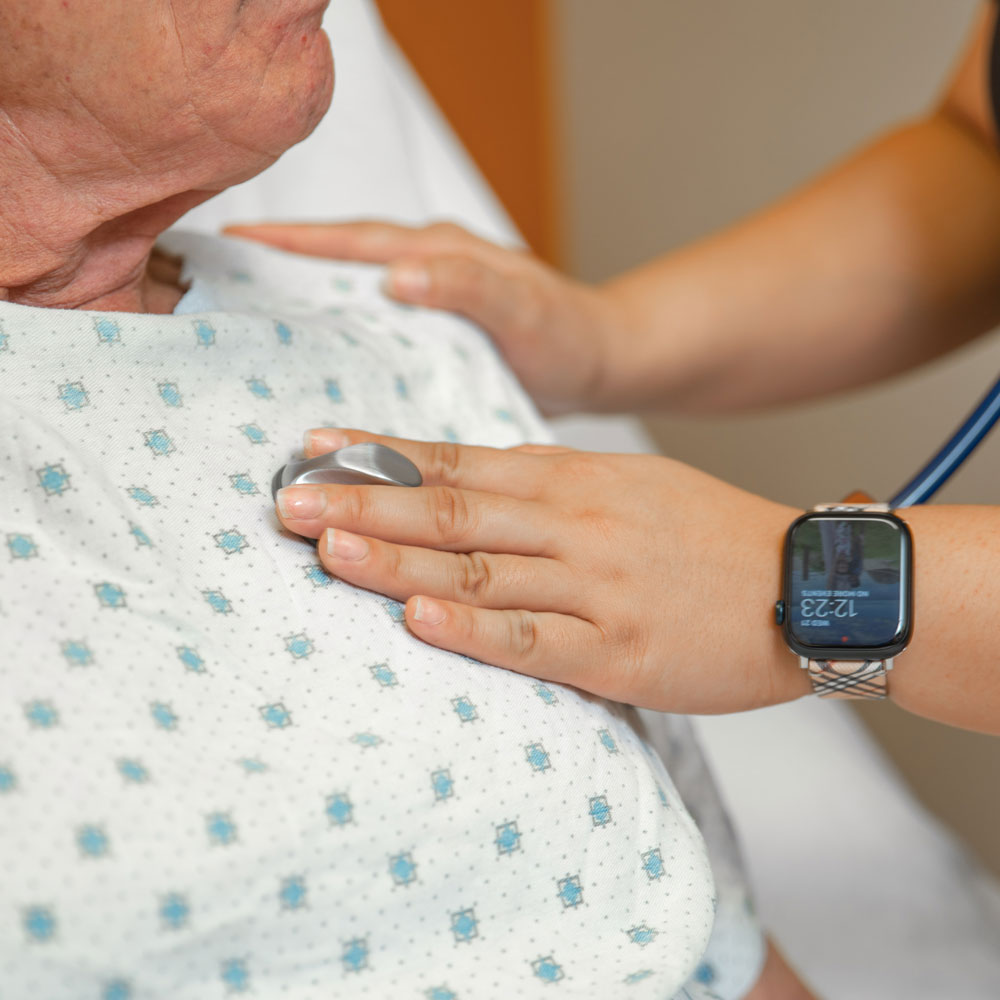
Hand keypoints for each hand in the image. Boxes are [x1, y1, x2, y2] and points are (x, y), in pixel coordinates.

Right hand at [225, 220, 625, 414]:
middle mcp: (423, 271)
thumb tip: (398, 274)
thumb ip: (469, 285)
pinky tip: (314, 375)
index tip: (231, 244)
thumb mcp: (522, 305)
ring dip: (303, 310)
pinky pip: (372, 333)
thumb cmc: (565, 331)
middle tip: (216, 290)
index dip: (291, 242)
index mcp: (436, 252)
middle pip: (336, 265)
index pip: (351, 241)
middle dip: (278, 270)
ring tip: (246, 336)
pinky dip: (340, 343)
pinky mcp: (430, 337)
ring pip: (350, 299)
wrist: (598, 362)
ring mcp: (424, 304)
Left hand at [274, 427, 807, 713]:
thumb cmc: (705, 532)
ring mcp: (596, 588)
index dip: (379, 456)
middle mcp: (575, 524)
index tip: (312, 450)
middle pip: (451, 511)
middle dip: (364, 503)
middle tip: (288, 501)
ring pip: (480, 572)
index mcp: (571, 478)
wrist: (804, 583)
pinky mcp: (619, 652)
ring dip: (397, 563)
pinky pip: (533, 641)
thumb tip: (462, 480)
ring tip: (327, 551)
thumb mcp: (624, 483)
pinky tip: (416, 620)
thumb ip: (544, 483)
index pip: (455, 462)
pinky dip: (472, 631)